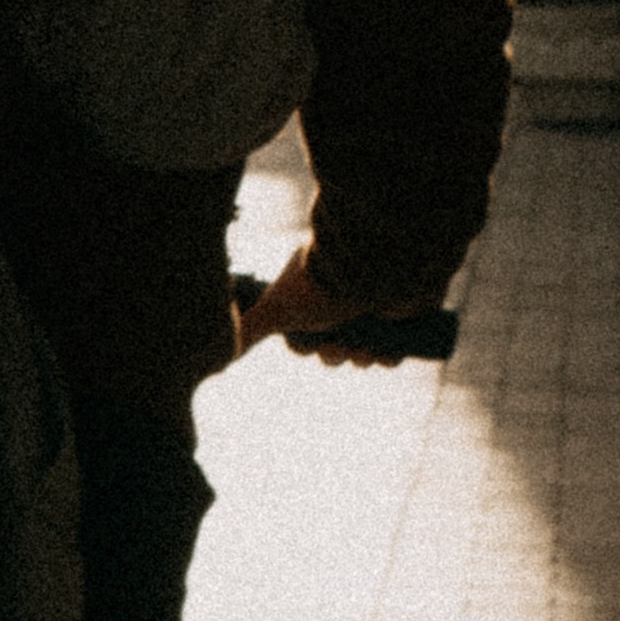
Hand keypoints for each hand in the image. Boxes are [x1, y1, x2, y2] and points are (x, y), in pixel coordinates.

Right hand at [234, 243, 417, 369]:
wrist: (379, 264)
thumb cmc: (323, 285)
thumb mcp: (280, 309)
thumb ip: (250, 329)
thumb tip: (221, 352)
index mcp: (309, 288)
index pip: (303, 330)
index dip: (308, 347)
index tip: (314, 346)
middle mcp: (337, 291)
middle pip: (333, 340)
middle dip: (336, 354)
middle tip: (342, 347)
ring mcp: (369, 299)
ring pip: (362, 343)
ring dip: (362, 356)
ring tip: (367, 350)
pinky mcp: (398, 308)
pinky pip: (394, 340)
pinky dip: (389, 353)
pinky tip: (387, 352)